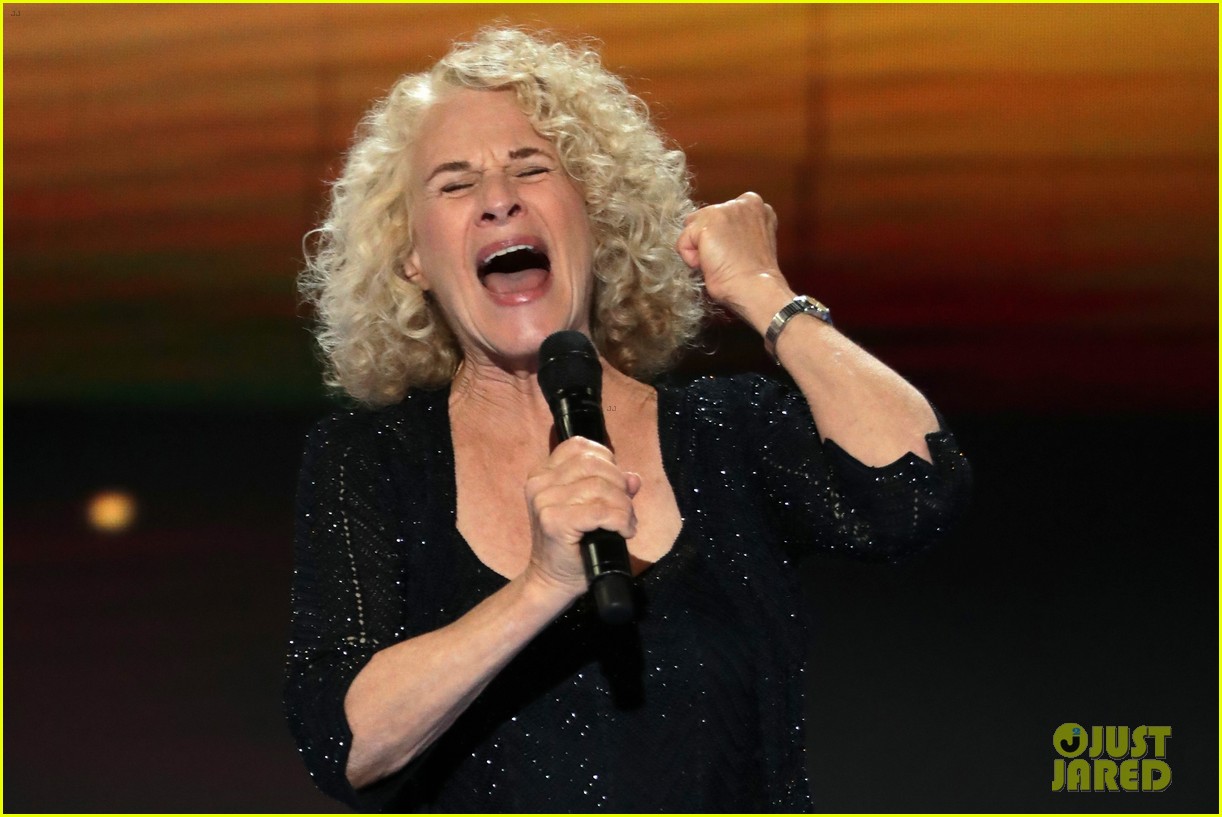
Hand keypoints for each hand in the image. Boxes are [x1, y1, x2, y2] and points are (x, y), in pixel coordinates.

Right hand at [522, 437, 641, 597]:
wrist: (551, 580)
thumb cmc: (572, 545)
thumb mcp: (590, 507)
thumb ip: (611, 488)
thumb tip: (633, 478)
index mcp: (542, 473)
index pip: (579, 446)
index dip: (606, 460)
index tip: (615, 484)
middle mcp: (539, 482)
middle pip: (594, 465)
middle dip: (619, 486)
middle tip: (625, 510)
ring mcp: (544, 501)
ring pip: (601, 487)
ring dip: (623, 506)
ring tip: (625, 524)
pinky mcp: (554, 521)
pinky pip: (601, 511)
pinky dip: (620, 520)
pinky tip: (624, 532)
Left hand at [676, 192, 793, 330]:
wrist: (755, 287)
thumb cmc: (756, 274)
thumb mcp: (754, 239)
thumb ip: (738, 229)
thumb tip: (718, 234)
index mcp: (755, 205)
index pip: (722, 214)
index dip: (722, 235)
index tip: (734, 252)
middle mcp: (740, 202)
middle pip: (704, 217)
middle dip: (709, 239)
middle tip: (726, 259)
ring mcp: (723, 211)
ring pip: (691, 228)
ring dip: (699, 248)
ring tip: (719, 262)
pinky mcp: (706, 224)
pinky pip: (683, 243)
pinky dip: (690, 259)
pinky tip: (710, 265)